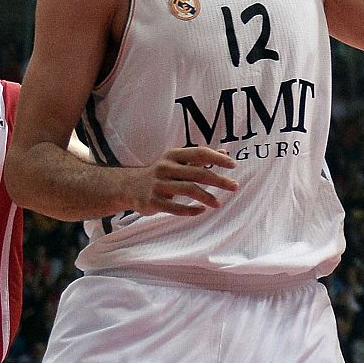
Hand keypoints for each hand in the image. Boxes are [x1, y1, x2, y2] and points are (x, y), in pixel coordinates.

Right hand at [122, 146, 238, 216]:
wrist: (129, 187)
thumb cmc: (161, 172)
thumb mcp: (177, 161)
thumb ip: (199, 158)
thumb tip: (225, 152)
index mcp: (173, 155)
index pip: (199, 153)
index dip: (217, 159)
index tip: (233, 165)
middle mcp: (165, 168)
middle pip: (197, 173)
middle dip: (219, 180)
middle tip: (235, 187)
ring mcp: (158, 185)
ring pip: (188, 190)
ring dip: (207, 197)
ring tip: (219, 203)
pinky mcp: (153, 202)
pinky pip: (176, 208)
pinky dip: (190, 210)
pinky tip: (201, 210)